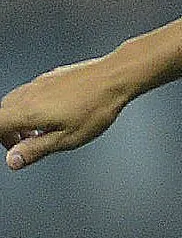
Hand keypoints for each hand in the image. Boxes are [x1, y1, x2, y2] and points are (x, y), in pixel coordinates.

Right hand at [1, 56, 135, 169]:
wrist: (115, 77)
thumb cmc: (96, 107)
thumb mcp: (66, 138)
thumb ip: (36, 150)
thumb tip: (13, 160)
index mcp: (27, 111)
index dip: (2, 139)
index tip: (14, 149)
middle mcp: (28, 94)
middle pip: (3, 113)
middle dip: (9, 131)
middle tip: (27, 144)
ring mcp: (39, 82)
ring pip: (15, 102)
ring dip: (20, 119)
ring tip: (41, 131)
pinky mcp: (51, 76)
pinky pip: (31, 93)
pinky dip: (32, 107)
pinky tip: (53, 114)